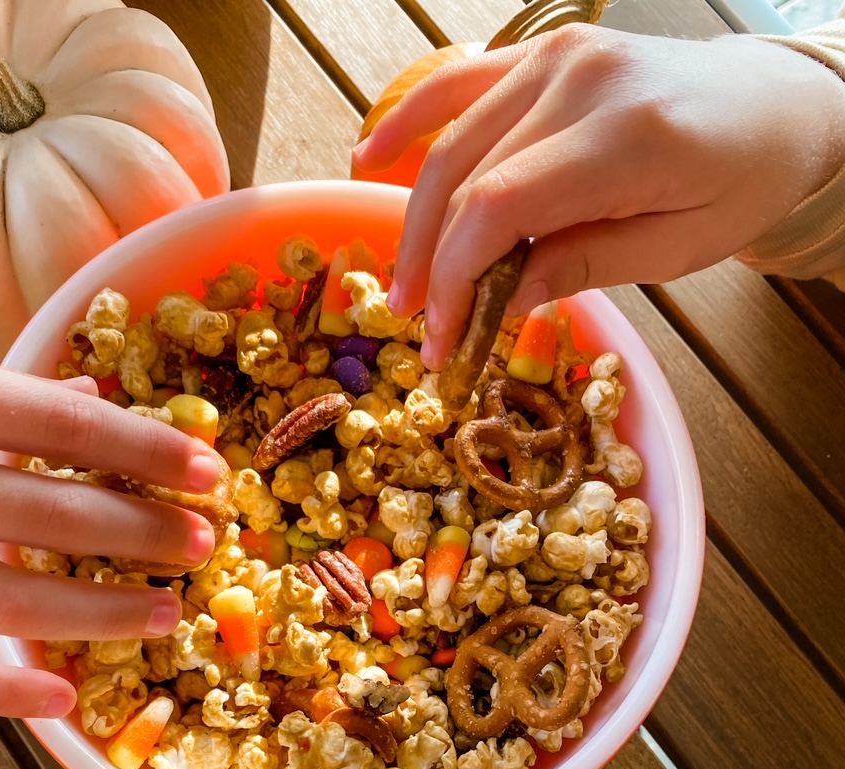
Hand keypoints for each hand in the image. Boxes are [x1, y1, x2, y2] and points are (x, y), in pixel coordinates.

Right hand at [0, 322, 222, 717]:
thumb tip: (85, 396)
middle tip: (204, 545)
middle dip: (143, 534)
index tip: (213, 473)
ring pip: (6, 602)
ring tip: (164, 612)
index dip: (149, 453)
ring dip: (99, 613)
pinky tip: (60, 702)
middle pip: (54, 516)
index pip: (65, 425)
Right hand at [354, 26, 844, 366]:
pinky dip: (410, 120)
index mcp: (625, 137)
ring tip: (401, 280)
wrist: (777, 106)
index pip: (498, 208)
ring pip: (451, 140)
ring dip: (414, 216)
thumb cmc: (739, 182)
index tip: (441, 337)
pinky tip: (371, 160)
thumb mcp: (675, 249)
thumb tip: (499, 298)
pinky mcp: (545, 51)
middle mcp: (582, 81)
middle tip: (417, 326)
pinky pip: (458, 82)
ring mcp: (558, 56)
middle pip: (464, 177)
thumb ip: (584, 265)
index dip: (453, 278)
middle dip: (429, 262)